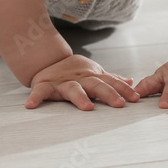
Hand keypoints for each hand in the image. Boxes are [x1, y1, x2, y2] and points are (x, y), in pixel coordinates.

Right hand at [26, 55, 140, 110]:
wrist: (47, 59)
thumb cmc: (74, 71)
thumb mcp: (94, 73)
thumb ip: (111, 79)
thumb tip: (131, 81)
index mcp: (93, 77)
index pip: (111, 82)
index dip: (124, 90)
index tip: (136, 98)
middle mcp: (80, 79)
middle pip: (96, 85)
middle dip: (109, 94)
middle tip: (119, 104)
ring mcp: (63, 82)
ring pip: (73, 89)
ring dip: (80, 98)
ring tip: (87, 108)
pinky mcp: (45, 85)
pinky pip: (40, 92)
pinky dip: (35, 98)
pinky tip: (31, 106)